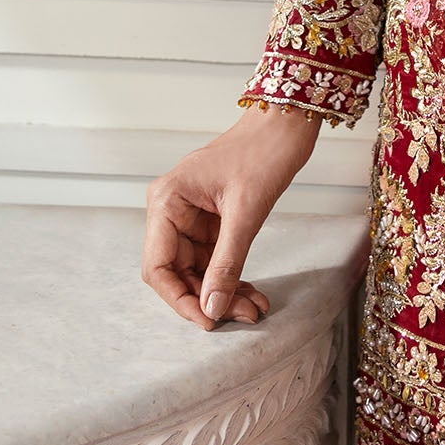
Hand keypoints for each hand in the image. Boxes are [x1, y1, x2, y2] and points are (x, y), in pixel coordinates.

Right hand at [142, 104, 320, 328]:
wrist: (287, 123)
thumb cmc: (264, 151)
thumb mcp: (246, 213)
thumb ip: (227, 263)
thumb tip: (212, 308)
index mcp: (167, 201)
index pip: (158, 267)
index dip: (179, 299)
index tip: (207, 321)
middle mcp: (171, 209)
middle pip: (178, 272)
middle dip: (208, 299)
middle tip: (242, 317)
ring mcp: (191, 216)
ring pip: (199, 270)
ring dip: (224, 292)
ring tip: (254, 308)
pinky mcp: (212, 220)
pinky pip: (215, 259)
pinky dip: (232, 277)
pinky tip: (252, 294)